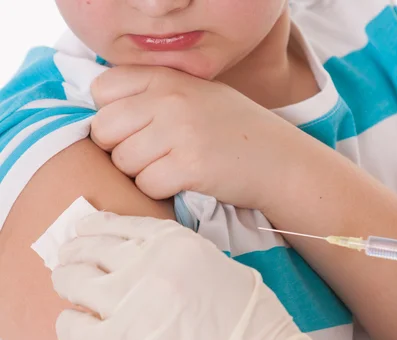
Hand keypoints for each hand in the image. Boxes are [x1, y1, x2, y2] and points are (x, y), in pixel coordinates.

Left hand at [52, 213, 310, 339]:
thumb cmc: (253, 330)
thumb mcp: (223, 270)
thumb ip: (181, 257)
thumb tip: (143, 256)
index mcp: (176, 245)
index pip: (118, 225)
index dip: (94, 229)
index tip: (83, 235)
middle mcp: (148, 266)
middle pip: (89, 247)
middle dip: (74, 253)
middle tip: (68, 262)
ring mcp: (129, 305)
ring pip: (72, 280)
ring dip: (65, 282)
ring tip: (68, 289)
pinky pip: (70, 327)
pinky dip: (68, 325)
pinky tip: (76, 327)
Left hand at [90, 66, 302, 209]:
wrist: (279, 160)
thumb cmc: (234, 132)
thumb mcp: (195, 96)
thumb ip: (152, 97)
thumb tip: (103, 116)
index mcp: (167, 77)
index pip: (103, 90)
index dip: (110, 116)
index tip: (131, 131)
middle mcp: (170, 99)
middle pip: (104, 131)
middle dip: (119, 150)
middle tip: (149, 157)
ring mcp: (179, 132)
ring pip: (123, 162)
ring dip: (141, 174)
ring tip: (171, 169)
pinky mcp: (189, 166)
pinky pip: (146, 185)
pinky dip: (159, 191)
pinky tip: (182, 183)